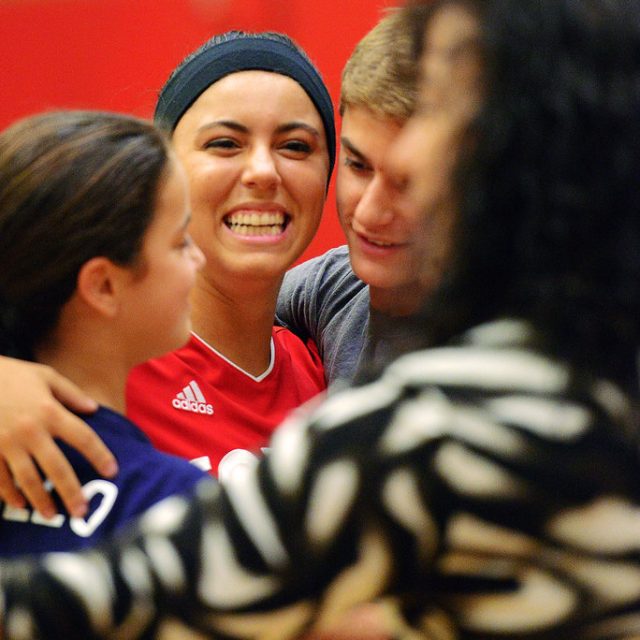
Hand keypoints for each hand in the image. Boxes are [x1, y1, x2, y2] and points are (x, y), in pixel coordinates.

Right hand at [0, 357, 116, 518]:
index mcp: (49, 411)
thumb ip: (71, 394)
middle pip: (56, 467)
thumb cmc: (11, 374)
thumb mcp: (45, 376)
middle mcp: (30, 430)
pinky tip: (20, 505)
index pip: (82, 437)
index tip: (112, 471)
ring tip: (54, 516)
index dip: (99, 455)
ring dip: (41, 500)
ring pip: (27, 479)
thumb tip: (94, 409)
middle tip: (82, 511)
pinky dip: (10, 494)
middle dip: (71, 491)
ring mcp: (6, 443)